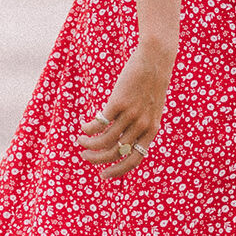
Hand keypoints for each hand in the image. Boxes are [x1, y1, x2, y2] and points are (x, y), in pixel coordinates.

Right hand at [75, 38, 174, 180]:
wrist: (155, 60)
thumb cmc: (151, 85)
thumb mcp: (152, 110)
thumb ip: (142, 126)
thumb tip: (123, 141)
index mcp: (152, 131)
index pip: (134, 160)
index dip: (117, 171)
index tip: (103, 175)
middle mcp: (142, 126)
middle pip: (115, 152)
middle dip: (96, 159)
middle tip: (85, 156)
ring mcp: (131, 114)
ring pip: (104, 140)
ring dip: (88, 144)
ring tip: (80, 140)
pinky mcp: (119, 102)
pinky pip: (99, 123)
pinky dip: (88, 128)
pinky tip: (83, 125)